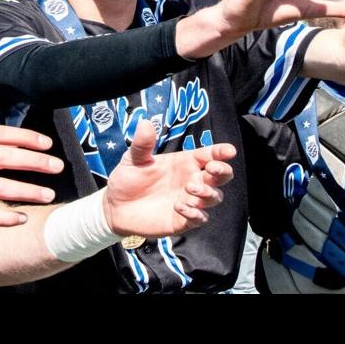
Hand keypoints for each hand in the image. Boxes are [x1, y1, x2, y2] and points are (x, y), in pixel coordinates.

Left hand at [102, 119, 236, 238]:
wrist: (115, 207)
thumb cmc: (128, 179)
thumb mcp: (133, 158)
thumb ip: (142, 144)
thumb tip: (144, 123)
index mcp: (185, 163)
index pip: (210, 155)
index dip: (221, 152)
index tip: (229, 151)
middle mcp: (192, 181)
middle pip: (221, 176)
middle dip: (222, 172)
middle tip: (211, 169)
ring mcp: (190, 201)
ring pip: (214, 197)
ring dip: (208, 193)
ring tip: (190, 188)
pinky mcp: (183, 220)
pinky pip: (200, 218)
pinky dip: (195, 213)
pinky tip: (179, 206)